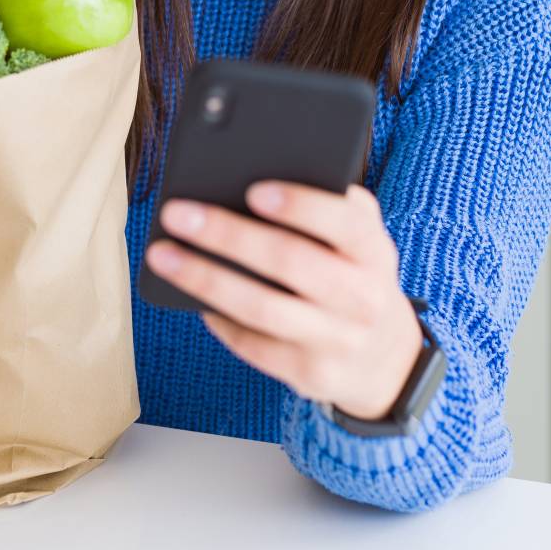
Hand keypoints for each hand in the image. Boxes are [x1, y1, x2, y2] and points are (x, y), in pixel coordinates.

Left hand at [148, 182, 421, 422]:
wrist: (387, 360)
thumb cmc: (356, 278)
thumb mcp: (363, 242)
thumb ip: (332, 207)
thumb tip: (258, 175)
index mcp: (375, 252)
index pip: (345, 224)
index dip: (301, 206)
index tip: (253, 191)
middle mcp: (362, 298)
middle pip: (290, 262)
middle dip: (228, 236)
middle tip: (178, 214)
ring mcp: (337, 341)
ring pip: (262, 308)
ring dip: (206, 279)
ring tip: (164, 255)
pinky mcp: (310, 375)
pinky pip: (254, 345)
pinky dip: (219, 320)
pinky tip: (191, 297)